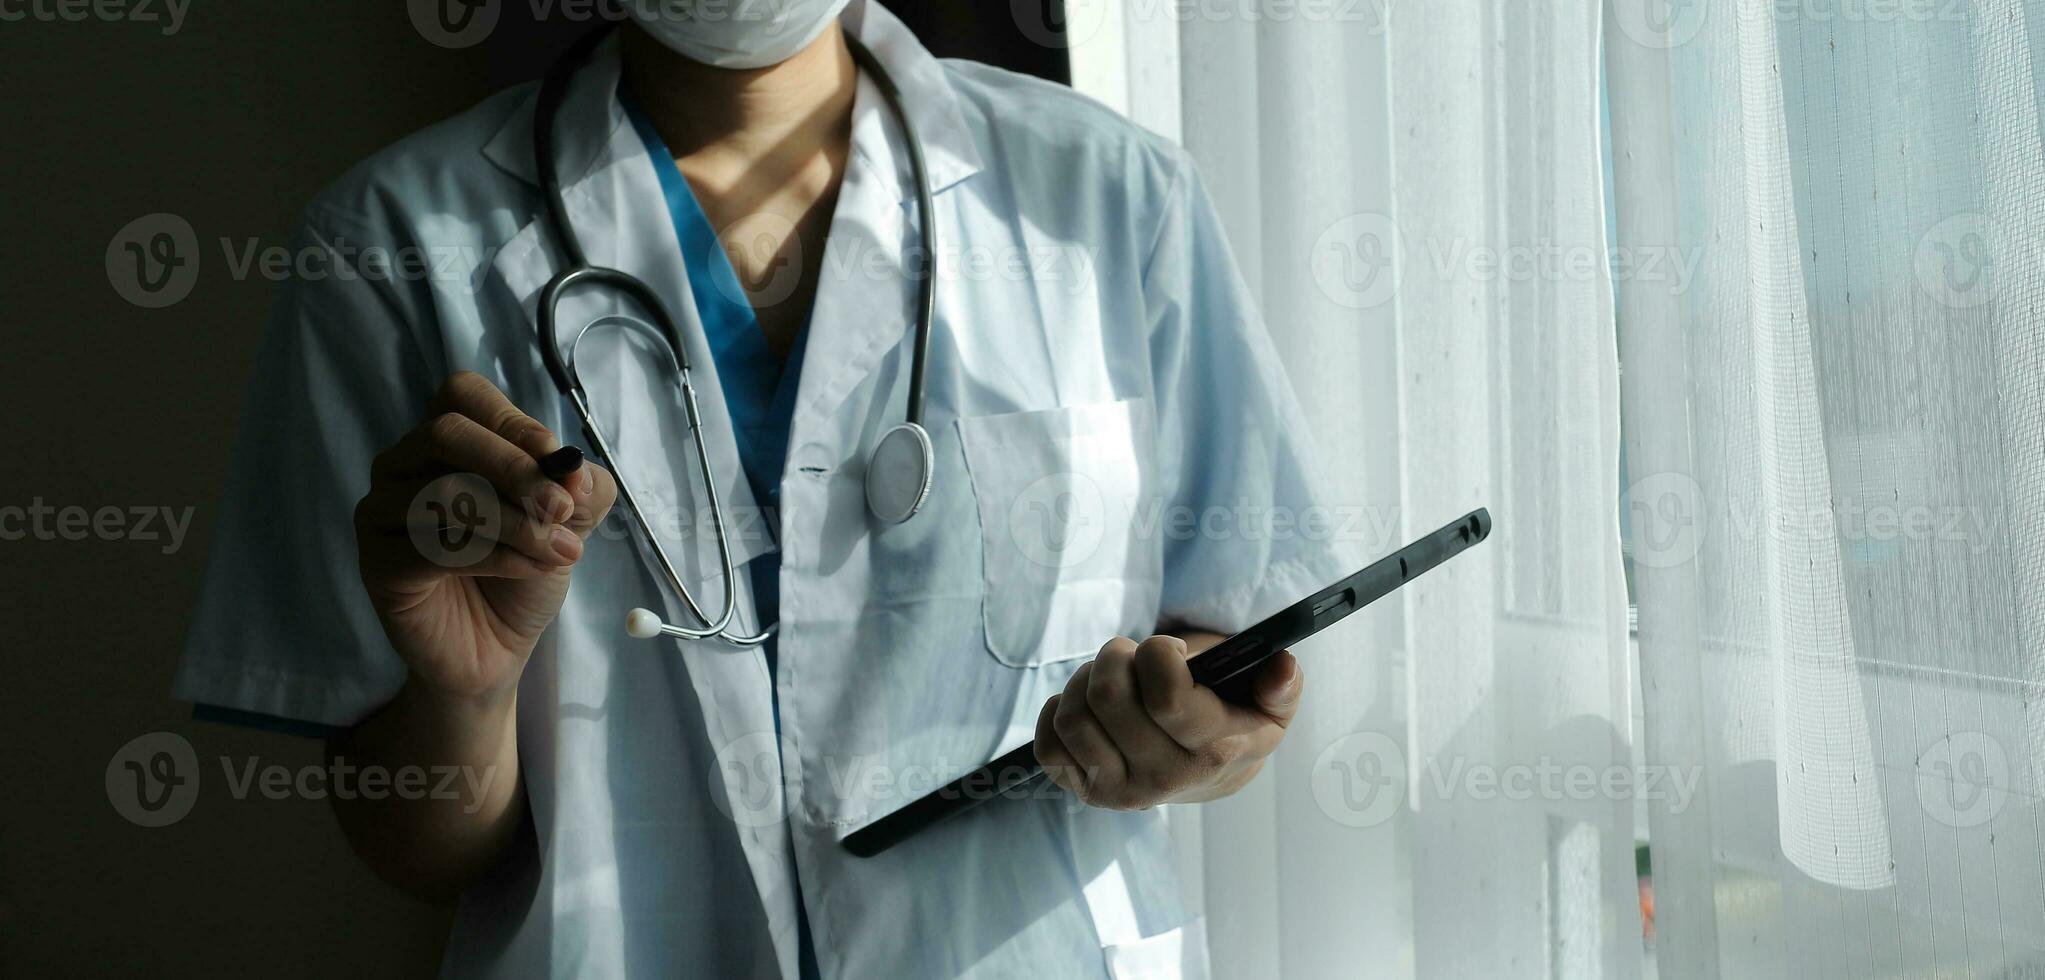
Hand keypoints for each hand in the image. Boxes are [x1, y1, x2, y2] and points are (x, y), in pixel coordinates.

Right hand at [354, 372, 617, 705]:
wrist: (496, 648)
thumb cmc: (524, 570)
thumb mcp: (570, 520)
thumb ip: (580, 488)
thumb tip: (572, 471)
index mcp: (444, 440)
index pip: (464, 397)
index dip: (514, 423)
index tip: (561, 463)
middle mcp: (402, 465)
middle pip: (446, 433)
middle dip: (515, 469)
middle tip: (562, 509)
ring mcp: (380, 512)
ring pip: (444, 494)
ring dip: (516, 523)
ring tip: (561, 551)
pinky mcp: (377, 563)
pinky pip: (434, 548)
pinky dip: (494, 557)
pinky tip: (527, 570)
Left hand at [1034, 634, 1302, 809]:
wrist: (1209, 772)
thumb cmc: (1236, 720)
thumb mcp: (1272, 703)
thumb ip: (1282, 684)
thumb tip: (1280, 668)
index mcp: (1211, 750)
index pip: (1165, 694)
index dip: (1159, 653)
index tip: (1171, 650)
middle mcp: (1163, 778)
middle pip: (1107, 696)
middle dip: (1117, 656)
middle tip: (1133, 657)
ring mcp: (1120, 791)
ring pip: (1072, 715)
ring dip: (1085, 680)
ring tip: (1113, 679)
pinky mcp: (1085, 791)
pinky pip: (1047, 744)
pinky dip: (1058, 711)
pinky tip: (1090, 707)